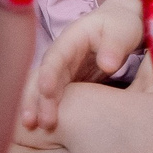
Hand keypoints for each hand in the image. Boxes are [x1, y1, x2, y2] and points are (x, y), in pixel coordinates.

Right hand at [21, 0, 145, 132]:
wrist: (120, 25)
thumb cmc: (122, 25)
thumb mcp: (122, 30)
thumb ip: (115, 45)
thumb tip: (107, 66)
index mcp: (72, 39)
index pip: (56, 57)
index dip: (49, 73)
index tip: (45, 90)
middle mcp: (61, 55)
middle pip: (43, 76)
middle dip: (36, 97)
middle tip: (32, 120)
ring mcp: (63, 69)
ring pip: (44, 88)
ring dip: (36, 106)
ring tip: (30, 127)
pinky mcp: (68, 82)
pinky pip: (53, 96)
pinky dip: (46, 109)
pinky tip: (40, 127)